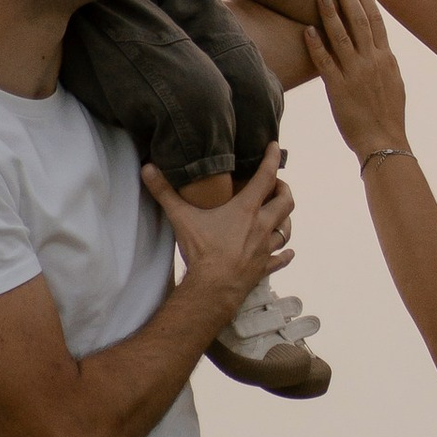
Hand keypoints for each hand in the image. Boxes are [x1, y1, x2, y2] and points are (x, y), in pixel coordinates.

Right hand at [143, 146, 295, 324]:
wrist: (213, 289)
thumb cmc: (201, 251)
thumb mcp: (181, 218)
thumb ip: (164, 192)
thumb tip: (147, 168)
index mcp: (246, 210)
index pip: (265, 177)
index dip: (272, 159)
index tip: (275, 147)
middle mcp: (262, 226)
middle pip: (286, 202)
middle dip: (284, 190)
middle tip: (275, 185)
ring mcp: (265, 248)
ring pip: (287, 229)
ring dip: (286, 220)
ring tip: (279, 214)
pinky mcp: (264, 267)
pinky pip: (281, 259)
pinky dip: (286, 253)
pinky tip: (288, 252)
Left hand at [303, 0, 410, 160]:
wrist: (384, 141)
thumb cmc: (388, 116)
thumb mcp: (394, 83)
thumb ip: (384, 62)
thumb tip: (379, 48)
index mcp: (386, 58)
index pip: (375, 19)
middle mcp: (372, 60)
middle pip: (358, 20)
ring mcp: (355, 73)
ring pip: (341, 35)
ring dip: (330, 13)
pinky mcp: (339, 88)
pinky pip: (325, 62)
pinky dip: (316, 45)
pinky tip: (307, 30)